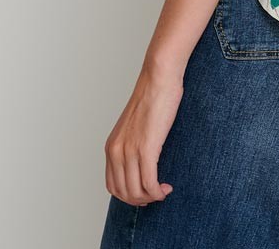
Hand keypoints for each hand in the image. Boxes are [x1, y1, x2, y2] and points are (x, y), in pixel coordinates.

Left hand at [104, 59, 184, 205]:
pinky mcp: (146, 148)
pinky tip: (166, 188)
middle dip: (140, 199)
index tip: (144, 193)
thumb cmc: (152, 98)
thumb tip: (142, 164)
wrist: (159, 78)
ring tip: (163, 190)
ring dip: (151, 197)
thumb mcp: (135, 126)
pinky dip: (158, 192)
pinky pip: (149, 183)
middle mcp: (116, 150)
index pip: (112, 185)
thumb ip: (133, 144)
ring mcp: (130, 150)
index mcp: (111, 146)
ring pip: (136, 191)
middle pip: (123, 193)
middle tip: (156, 194)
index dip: (128, 196)